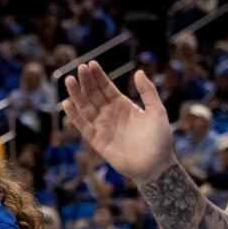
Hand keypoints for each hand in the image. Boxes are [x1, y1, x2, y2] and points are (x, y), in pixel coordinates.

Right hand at [61, 62, 175, 184]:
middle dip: (86, 82)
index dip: (98, 76)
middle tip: (79, 68)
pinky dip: (75, 117)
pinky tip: (67, 104)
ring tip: (70, 81)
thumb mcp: (157, 110)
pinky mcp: (98, 141)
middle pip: (94, 95)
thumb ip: (148, 91)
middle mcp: (110, 115)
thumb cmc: (160, 138)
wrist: (156, 164)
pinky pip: (83, 127)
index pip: (107, 88)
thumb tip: (138, 72)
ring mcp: (103, 127)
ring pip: (86, 108)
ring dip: (77, 95)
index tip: (91, 64)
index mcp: (124, 106)